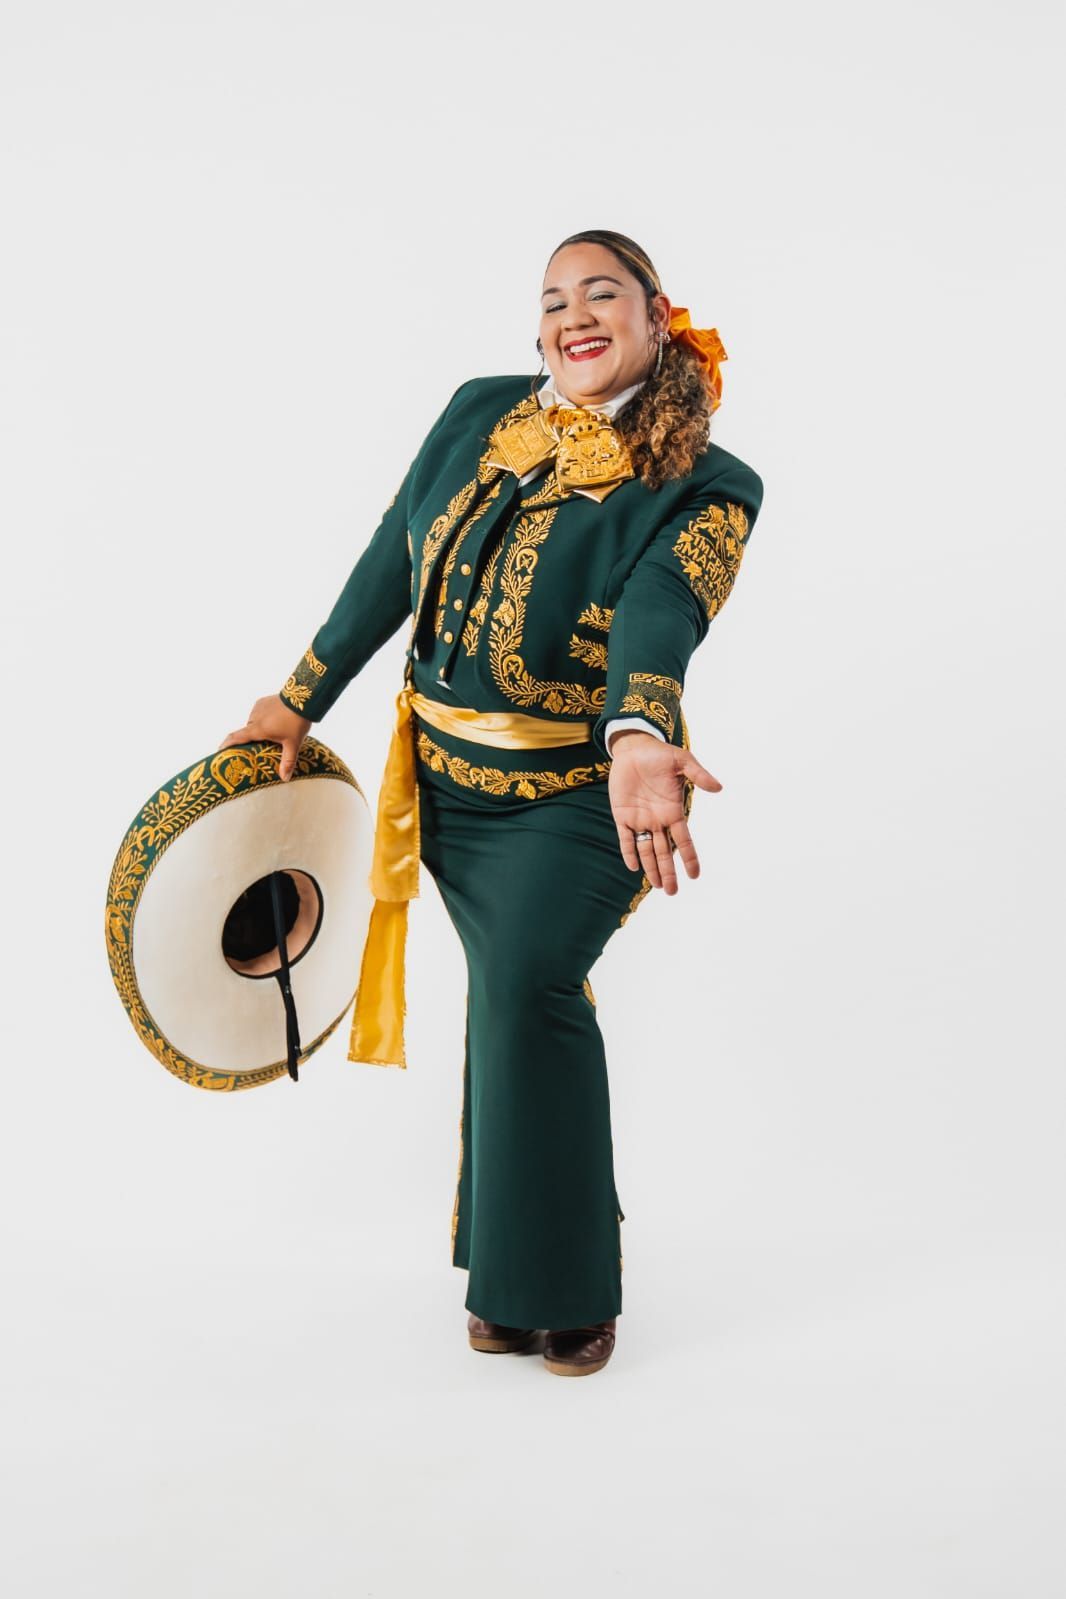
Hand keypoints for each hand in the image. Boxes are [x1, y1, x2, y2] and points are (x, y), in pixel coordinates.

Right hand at [219, 695, 311, 781]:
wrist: (303, 698)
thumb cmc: (297, 722)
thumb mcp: (293, 744)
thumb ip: (288, 761)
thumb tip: (285, 779)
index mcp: (258, 729)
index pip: (236, 737)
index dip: (226, 745)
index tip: (219, 751)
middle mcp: (254, 718)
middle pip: (248, 732)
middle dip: (251, 740)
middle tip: (258, 747)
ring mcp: (258, 708)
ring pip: (254, 723)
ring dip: (259, 729)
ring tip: (274, 733)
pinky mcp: (262, 701)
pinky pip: (259, 713)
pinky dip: (263, 719)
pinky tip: (275, 721)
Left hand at [608, 729, 721, 893]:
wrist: (633, 749)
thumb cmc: (660, 755)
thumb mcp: (682, 761)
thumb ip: (699, 775)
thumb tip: (718, 788)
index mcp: (673, 811)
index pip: (683, 840)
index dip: (689, 857)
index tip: (695, 875)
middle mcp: (658, 820)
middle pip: (664, 852)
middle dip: (668, 871)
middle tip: (672, 892)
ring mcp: (640, 819)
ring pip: (647, 850)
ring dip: (651, 868)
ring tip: (658, 886)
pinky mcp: (622, 815)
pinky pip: (625, 838)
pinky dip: (629, 852)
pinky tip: (634, 867)